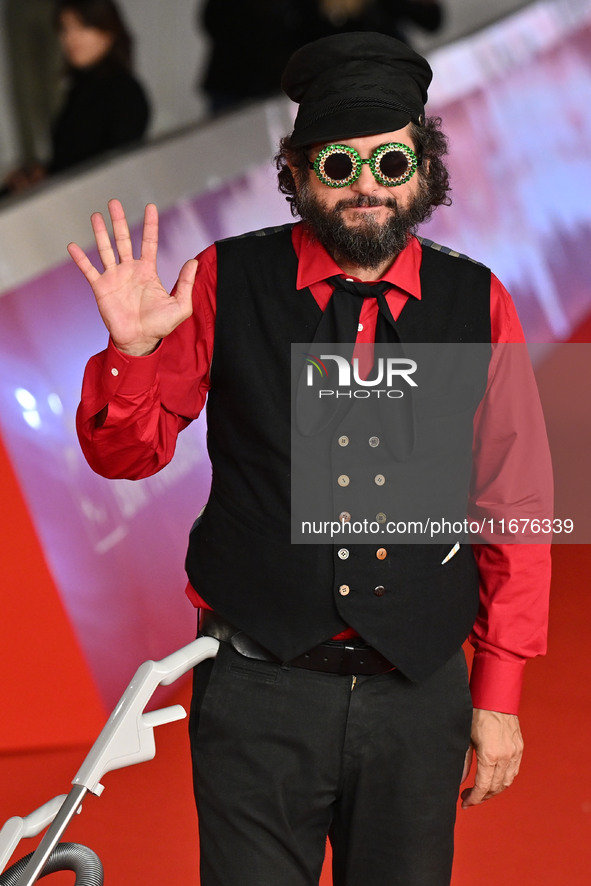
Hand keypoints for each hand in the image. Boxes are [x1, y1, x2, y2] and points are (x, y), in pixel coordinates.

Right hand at [67, 199, 196, 354]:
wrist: (139, 341)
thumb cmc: (160, 326)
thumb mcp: (180, 305)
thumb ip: (187, 283)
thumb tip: (193, 261)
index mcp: (148, 271)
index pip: (149, 242)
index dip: (150, 224)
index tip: (151, 206)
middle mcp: (130, 270)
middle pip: (124, 239)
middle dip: (119, 221)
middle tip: (114, 202)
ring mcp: (114, 277)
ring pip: (106, 249)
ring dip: (100, 233)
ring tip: (96, 216)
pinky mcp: (101, 288)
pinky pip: (89, 270)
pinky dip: (80, 258)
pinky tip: (72, 246)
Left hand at [460, 708, 523, 807]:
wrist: (495, 696)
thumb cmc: (476, 713)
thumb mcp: (465, 737)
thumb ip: (463, 762)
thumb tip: (460, 781)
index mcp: (490, 755)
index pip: (483, 786)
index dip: (474, 798)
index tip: (465, 803)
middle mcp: (505, 756)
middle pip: (495, 787)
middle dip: (482, 796)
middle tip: (469, 797)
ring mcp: (515, 752)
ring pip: (507, 782)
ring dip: (494, 790)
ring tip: (481, 791)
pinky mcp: (519, 748)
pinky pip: (514, 771)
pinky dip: (504, 780)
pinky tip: (494, 780)